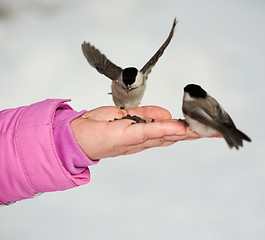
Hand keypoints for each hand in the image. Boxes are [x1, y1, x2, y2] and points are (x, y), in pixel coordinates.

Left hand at [70, 106, 200, 159]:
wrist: (76, 135)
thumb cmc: (99, 125)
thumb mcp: (125, 115)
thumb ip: (146, 114)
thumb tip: (166, 115)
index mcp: (142, 135)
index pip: (169, 132)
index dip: (187, 130)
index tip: (205, 128)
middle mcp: (142, 140)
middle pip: (172, 137)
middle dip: (194, 134)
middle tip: (215, 132)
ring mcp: (135, 139)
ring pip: (165, 136)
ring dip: (186, 133)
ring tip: (206, 131)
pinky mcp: (126, 136)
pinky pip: (149, 131)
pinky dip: (165, 129)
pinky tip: (179, 128)